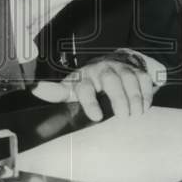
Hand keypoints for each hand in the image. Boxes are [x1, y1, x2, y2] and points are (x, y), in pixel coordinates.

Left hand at [32, 54, 155, 121]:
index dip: (90, 102)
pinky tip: (145, 106)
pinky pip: (143, 77)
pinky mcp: (135, 70)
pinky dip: (146, 92)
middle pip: (111, 80)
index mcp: (84, 77)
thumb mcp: (71, 88)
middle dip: (118, 98)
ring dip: (135, 96)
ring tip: (136, 114)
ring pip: (129, 78)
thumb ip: (56, 93)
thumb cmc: (87, 83)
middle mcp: (102, 70)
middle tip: (124, 116)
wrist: (107, 64)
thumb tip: (35, 90)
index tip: (97, 117)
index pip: (84, 87)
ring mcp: (120, 68)